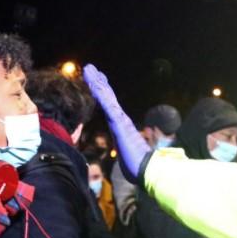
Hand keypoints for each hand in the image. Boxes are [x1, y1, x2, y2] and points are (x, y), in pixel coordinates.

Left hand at [82, 64, 151, 180]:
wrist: (148, 169)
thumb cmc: (139, 165)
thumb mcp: (128, 155)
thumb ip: (128, 149)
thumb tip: (132, 152)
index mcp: (121, 126)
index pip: (109, 106)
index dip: (102, 93)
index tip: (96, 82)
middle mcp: (121, 119)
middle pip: (107, 97)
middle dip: (98, 82)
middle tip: (89, 68)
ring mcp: (120, 119)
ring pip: (106, 97)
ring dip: (96, 82)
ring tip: (88, 69)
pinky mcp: (119, 122)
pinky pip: (107, 105)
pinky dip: (100, 94)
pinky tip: (93, 84)